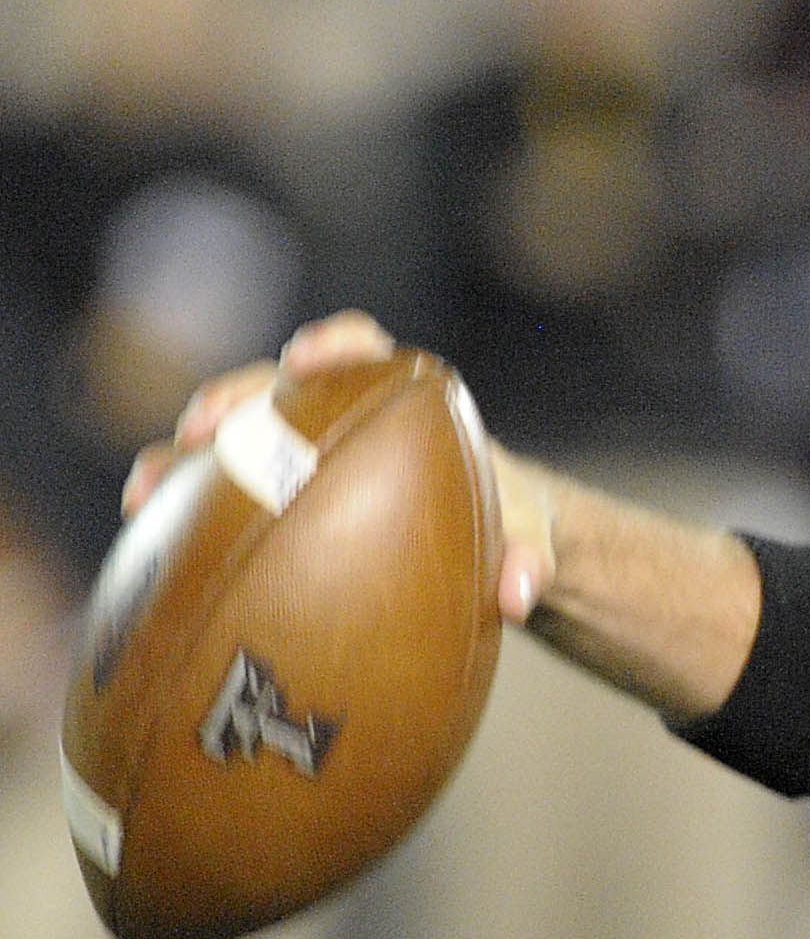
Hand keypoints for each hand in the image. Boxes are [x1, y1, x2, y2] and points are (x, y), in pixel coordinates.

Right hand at [121, 311, 561, 622]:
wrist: (485, 548)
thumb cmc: (509, 526)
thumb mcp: (533, 542)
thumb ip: (534, 558)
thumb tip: (519, 595)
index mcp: (404, 401)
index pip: (366, 348)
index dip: (334, 344)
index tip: (307, 358)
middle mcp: (338, 416)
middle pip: (277, 387)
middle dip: (235, 397)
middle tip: (205, 427)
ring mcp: (297, 454)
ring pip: (231, 437)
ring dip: (184, 454)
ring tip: (148, 490)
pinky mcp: (271, 496)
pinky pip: (216, 493)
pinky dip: (180, 506)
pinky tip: (145, 537)